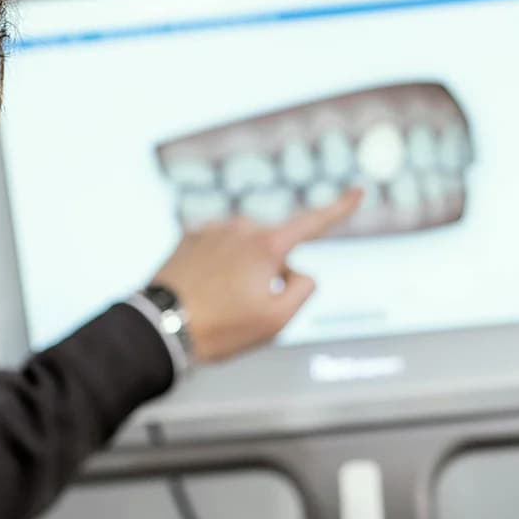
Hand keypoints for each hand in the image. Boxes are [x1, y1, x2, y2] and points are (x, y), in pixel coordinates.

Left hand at [149, 187, 365, 364]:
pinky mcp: (189, 237)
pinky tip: (203, 292)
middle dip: (272, 275)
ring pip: (246, 251)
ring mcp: (213, 229)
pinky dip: (218, 269)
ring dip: (243, 272)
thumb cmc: (220, 328)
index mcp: (267, 245)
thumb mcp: (276, 321)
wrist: (160, 327)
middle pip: (276, 251)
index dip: (340, 209)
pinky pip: (219, 251)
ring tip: (219, 304)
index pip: (314, 223)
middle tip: (245, 309)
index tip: (359, 190)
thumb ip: (302, 290)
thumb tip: (299, 272)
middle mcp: (241, 227)